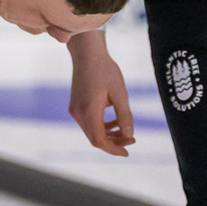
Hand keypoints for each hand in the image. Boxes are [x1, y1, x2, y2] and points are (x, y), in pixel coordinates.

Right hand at [67, 31, 133, 155]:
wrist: (88, 53)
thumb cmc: (105, 70)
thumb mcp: (120, 93)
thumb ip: (125, 116)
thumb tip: (129, 136)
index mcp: (89, 111)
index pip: (99, 140)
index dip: (113, 149)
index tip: (127, 151)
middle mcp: (78, 113)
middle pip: (95, 138)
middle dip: (113, 142)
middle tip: (131, 139)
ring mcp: (75, 110)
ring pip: (91, 131)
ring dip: (108, 134)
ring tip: (125, 131)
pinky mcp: (76, 105)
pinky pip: (89, 122)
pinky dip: (101, 126)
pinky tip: (114, 121)